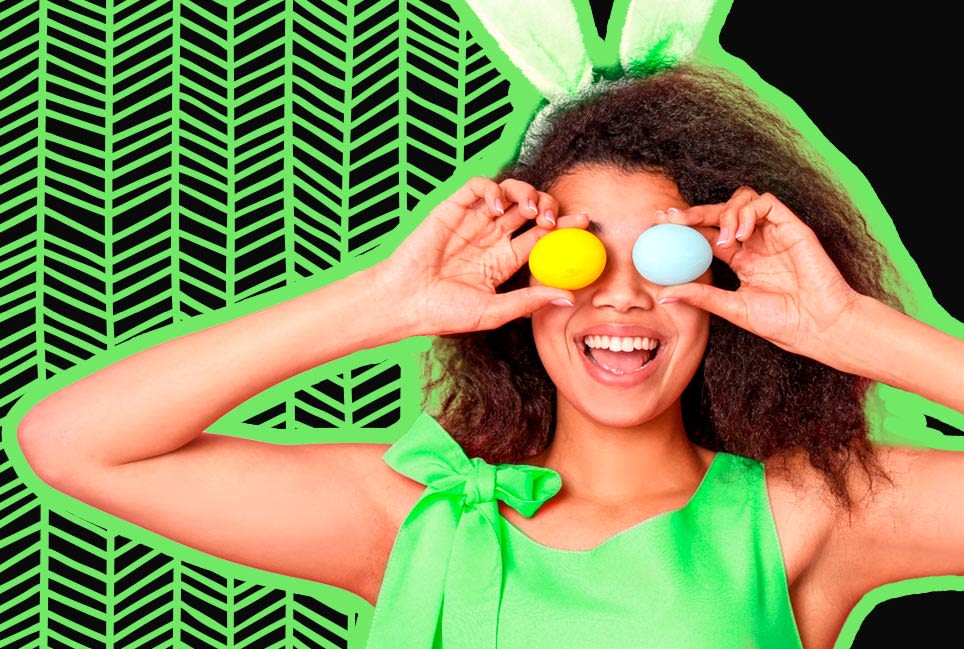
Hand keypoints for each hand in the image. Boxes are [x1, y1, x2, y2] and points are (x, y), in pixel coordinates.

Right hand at [373, 177, 586, 334]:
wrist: (404, 302)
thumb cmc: (444, 313)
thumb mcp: (493, 311)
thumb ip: (529, 301)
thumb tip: (569, 298)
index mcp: (504, 261)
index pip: (542, 238)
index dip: (564, 228)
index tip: (585, 223)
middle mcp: (492, 238)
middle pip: (531, 211)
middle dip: (549, 207)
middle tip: (553, 219)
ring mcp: (473, 222)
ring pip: (510, 193)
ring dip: (527, 193)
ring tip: (531, 209)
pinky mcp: (453, 209)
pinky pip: (479, 187)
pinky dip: (494, 189)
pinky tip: (499, 206)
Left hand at [655, 187, 860, 359]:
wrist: (820, 326)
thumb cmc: (783, 323)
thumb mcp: (733, 309)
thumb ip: (701, 297)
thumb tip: (663, 295)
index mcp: (740, 261)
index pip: (707, 236)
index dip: (685, 228)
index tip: (659, 225)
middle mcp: (755, 244)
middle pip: (721, 214)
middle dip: (695, 212)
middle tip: (673, 218)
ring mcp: (773, 234)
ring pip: (742, 201)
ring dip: (725, 213)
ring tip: (723, 241)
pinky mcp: (791, 227)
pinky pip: (766, 203)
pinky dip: (748, 211)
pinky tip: (741, 233)